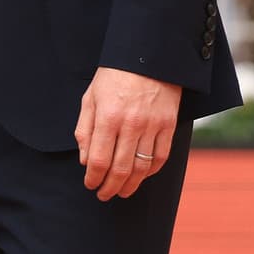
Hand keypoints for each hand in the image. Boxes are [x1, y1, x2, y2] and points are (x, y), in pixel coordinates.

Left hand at [75, 68, 181, 200]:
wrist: (147, 58)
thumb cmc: (113, 77)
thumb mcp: (90, 98)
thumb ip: (85, 129)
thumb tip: (85, 161)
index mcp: (108, 117)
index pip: (99, 159)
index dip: (94, 177)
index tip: (90, 185)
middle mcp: (131, 125)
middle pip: (120, 168)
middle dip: (110, 187)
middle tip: (104, 195)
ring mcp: (152, 127)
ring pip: (142, 167)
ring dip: (131, 184)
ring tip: (122, 192)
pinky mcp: (168, 126)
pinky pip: (161, 157)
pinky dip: (150, 172)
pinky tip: (141, 177)